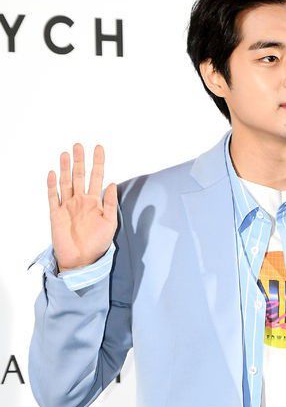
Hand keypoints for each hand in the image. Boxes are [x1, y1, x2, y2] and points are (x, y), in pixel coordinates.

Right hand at [47, 143, 117, 271]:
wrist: (82, 260)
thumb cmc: (98, 244)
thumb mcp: (110, 223)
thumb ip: (111, 203)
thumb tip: (113, 183)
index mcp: (94, 202)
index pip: (96, 177)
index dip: (98, 163)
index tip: (99, 148)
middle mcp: (80, 201)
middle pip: (79, 176)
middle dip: (79, 161)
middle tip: (79, 145)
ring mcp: (67, 206)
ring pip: (66, 182)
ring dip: (66, 168)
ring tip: (66, 154)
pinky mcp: (56, 214)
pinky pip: (53, 196)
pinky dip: (52, 185)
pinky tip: (53, 173)